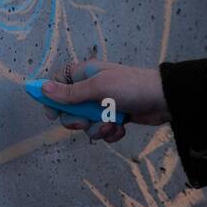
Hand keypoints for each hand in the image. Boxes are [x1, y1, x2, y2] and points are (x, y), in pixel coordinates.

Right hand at [41, 60, 169, 143]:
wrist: (163, 100)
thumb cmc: (131, 87)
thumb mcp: (98, 88)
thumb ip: (70, 93)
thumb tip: (42, 88)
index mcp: (85, 74)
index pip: (58, 83)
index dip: (52, 99)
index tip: (52, 114)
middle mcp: (92, 89)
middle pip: (69, 109)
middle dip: (76, 120)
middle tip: (85, 121)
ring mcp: (104, 104)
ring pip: (87, 123)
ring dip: (97, 128)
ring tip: (111, 124)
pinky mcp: (115, 117)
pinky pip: (102, 130)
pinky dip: (110, 132)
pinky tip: (121, 127)